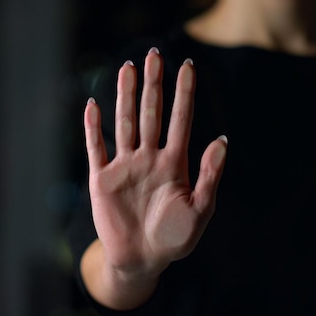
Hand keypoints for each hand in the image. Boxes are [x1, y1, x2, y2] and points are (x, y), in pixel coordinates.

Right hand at [84, 48, 227, 282]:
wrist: (142, 260)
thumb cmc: (174, 238)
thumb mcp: (200, 210)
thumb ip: (209, 175)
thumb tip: (222, 140)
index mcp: (174, 163)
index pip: (180, 120)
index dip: (184, 93)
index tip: (188, 66)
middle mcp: (149, 158)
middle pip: (151, 114)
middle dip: (153, 85)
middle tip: (154, 55)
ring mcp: (125, 166)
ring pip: (125, 123)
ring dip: (125, 97)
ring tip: (127, 69)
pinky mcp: (102, 179)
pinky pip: (96, 148)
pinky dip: (92, 128)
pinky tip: (92, 105)